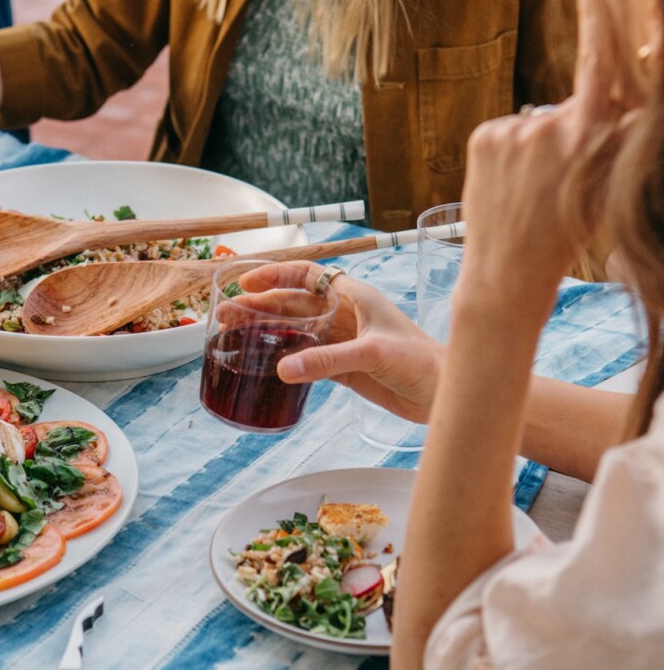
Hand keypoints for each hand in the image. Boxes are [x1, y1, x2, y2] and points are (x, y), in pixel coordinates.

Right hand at [236, 261, 442, 421]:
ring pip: (296, 330)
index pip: (308, 275)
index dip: (276, 275)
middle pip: (293, 303)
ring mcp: (343, 341)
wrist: (443, 394)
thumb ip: (329, 360)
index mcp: (354, 296)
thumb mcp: (373, 354)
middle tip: (226, 313)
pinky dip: (284, 358)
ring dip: (266, 331)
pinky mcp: (345, 368)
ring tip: (233, 335)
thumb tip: (284, 368)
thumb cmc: (422, 362)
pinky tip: (264, 363)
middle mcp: (345, 315)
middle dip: (259, 306)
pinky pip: (306, 358)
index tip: (247, 282)